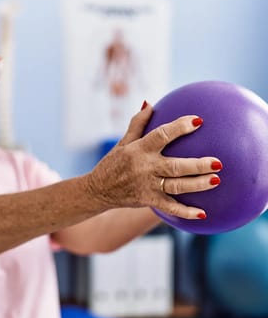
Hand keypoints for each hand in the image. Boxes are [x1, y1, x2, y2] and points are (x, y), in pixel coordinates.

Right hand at [85, 103, 221, 218]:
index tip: (198, 121)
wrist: (98, 190)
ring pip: (176, 186)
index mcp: (139, 150)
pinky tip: (202, 214)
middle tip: (218, 162)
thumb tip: (150, 103)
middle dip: (197, 164)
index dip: (179, 127)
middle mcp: (145, 168)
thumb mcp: (123, 143)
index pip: (161, 135)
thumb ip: (137, 124)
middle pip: (175, 166)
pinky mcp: (147, 200)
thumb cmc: (113, 163)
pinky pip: (168, 207)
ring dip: (196, 184)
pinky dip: (184, 212)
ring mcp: (147, 186)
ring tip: (217, 181)